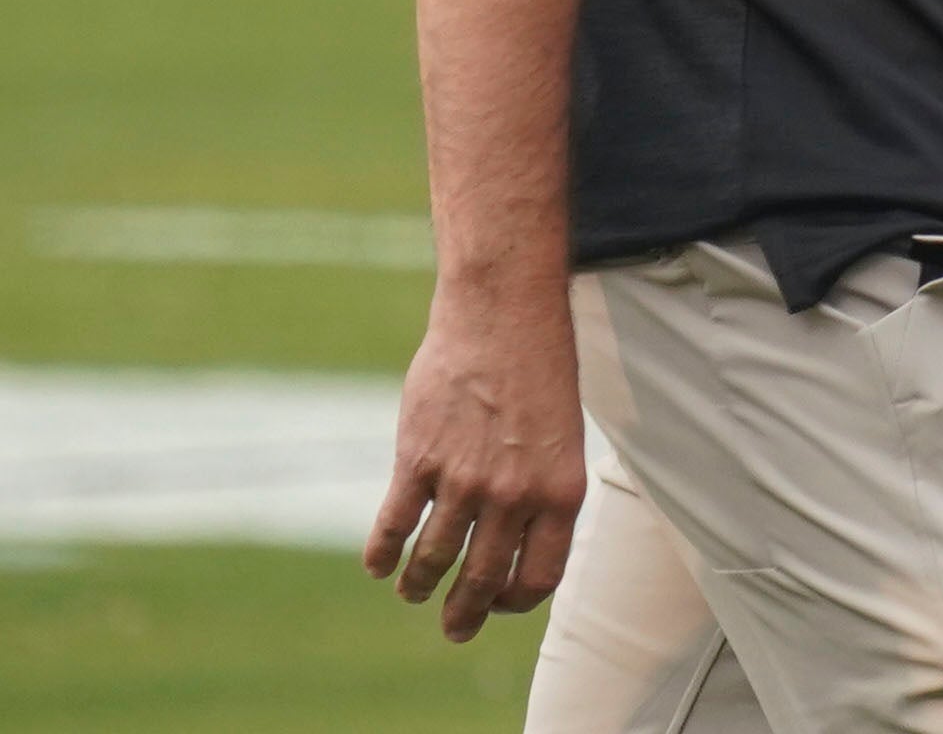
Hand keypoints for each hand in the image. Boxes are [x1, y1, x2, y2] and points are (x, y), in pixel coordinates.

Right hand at [365, 282, 584, 641]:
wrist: (503, 315)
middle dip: (466, 613)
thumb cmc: (539, 369)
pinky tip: (379, 565)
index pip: (540, 575)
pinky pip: (394, 526)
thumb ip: (540, 487)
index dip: (518, 600)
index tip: (502, 604)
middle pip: (483, 580)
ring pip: (434, 559)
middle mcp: (513, 494)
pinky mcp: (417, 461)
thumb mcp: (562, 434)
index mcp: (560, 490)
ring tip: (414, 593)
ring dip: (420, 585)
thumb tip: (517, 536)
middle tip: (456, 628)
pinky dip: (382, 554)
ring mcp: (463, 480)